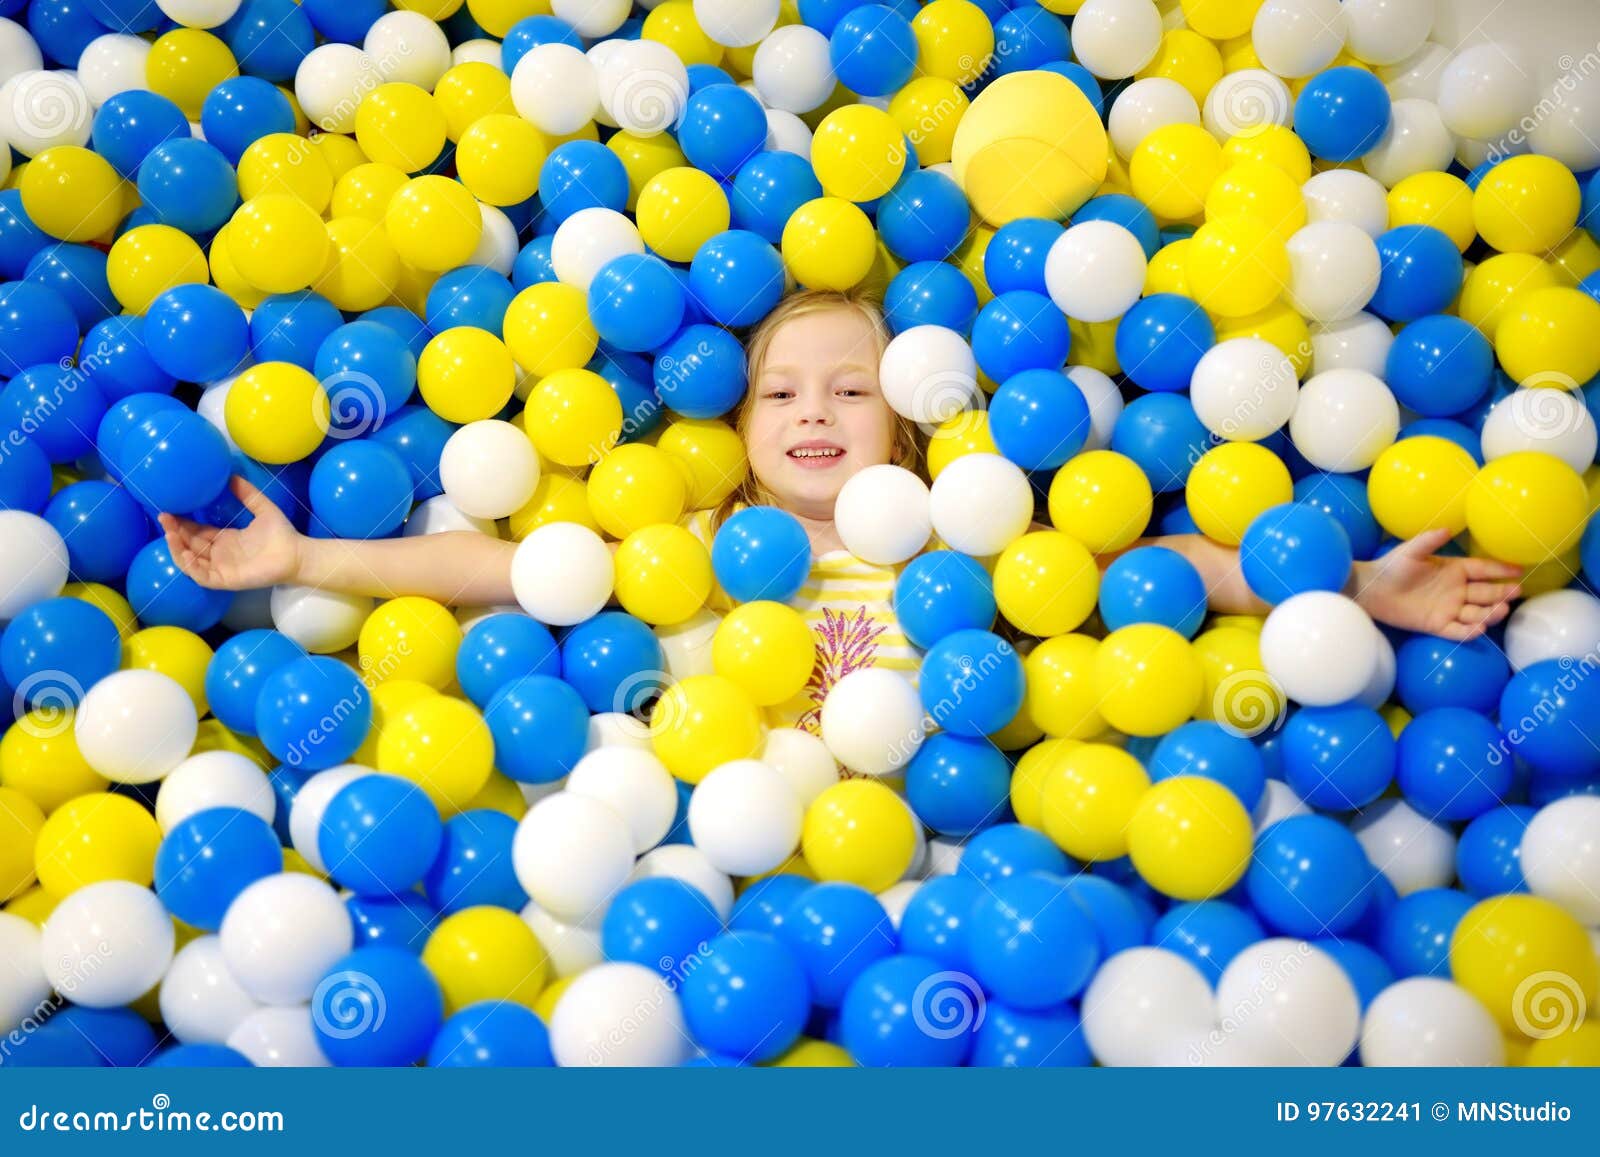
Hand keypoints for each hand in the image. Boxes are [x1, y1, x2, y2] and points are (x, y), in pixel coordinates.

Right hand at [157, 476, 304, 591]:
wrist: (296, 554)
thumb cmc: (281, 535)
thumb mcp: (262, 508)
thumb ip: (247, 494)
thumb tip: (231, 476)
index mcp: (225, 539)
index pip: (196, 531)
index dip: (182, 522)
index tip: (169, 510)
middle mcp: (220, 554)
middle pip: (190, 544)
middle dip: (174, 532)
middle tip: (164, 518)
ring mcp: (221, 568)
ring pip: (190, 561)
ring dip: (177, 548)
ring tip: (169, 532)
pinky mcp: (225, 580)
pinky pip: (201, 576)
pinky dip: (190, 566)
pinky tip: (184, 552)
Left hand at [1351, 528, 1522, 641]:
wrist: (1371, 590)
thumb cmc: (1391, 567)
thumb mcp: (1410, 551)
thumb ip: (1429, 541)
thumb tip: (1447, 529)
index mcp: (1454, 570)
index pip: (1483, 569)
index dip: (1500, 569)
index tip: (1519, 569)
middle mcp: (1456, 590)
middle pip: (1485, 592)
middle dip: (1502, 593)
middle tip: (1516, 592)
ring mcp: (1449, 608)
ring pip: (1476, 613)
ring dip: (1490, 613)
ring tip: (1501, 611)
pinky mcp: (1437, 625)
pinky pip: (1457, 630)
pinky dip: (1468, 631)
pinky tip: (1479, 629)